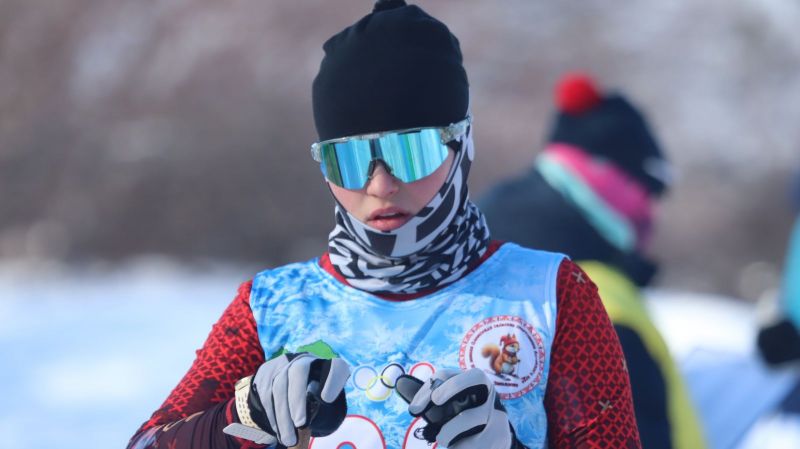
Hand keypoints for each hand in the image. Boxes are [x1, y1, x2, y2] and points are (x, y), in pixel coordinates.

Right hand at [224, 353, 350, 446]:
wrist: (287, 391)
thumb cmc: (312, 402)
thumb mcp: (323, 404)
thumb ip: (323, 405)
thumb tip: (318, 404)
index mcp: (326, 367)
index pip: (336, 367)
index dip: (332, 380)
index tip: (327, 399)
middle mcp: (304, 360)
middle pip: (299, 371)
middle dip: (298, 400)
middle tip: (301, 424)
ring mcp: (282, 364)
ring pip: (279, 386)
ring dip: (283, 416)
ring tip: (289, 438)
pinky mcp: (265, 374)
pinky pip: (266, 395)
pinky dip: (272, 415)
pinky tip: (278, 430)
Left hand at [395, 368, 524, 448]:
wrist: (490, 444)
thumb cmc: (460, 421)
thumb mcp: (441, 409)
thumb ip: (423, 397)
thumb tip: (399, 382)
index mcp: (470, 381)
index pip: (446, 375)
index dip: (427, 390)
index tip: (413, 410)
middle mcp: (487, 391)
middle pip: (475, 377)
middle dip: (453, 386)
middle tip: (435, 401)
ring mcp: (497, 411)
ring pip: (470, 416)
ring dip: (449, 430)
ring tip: (443, 439)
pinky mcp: (500, 434)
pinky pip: (476, 441)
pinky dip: (461, 446)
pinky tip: (458, 446)